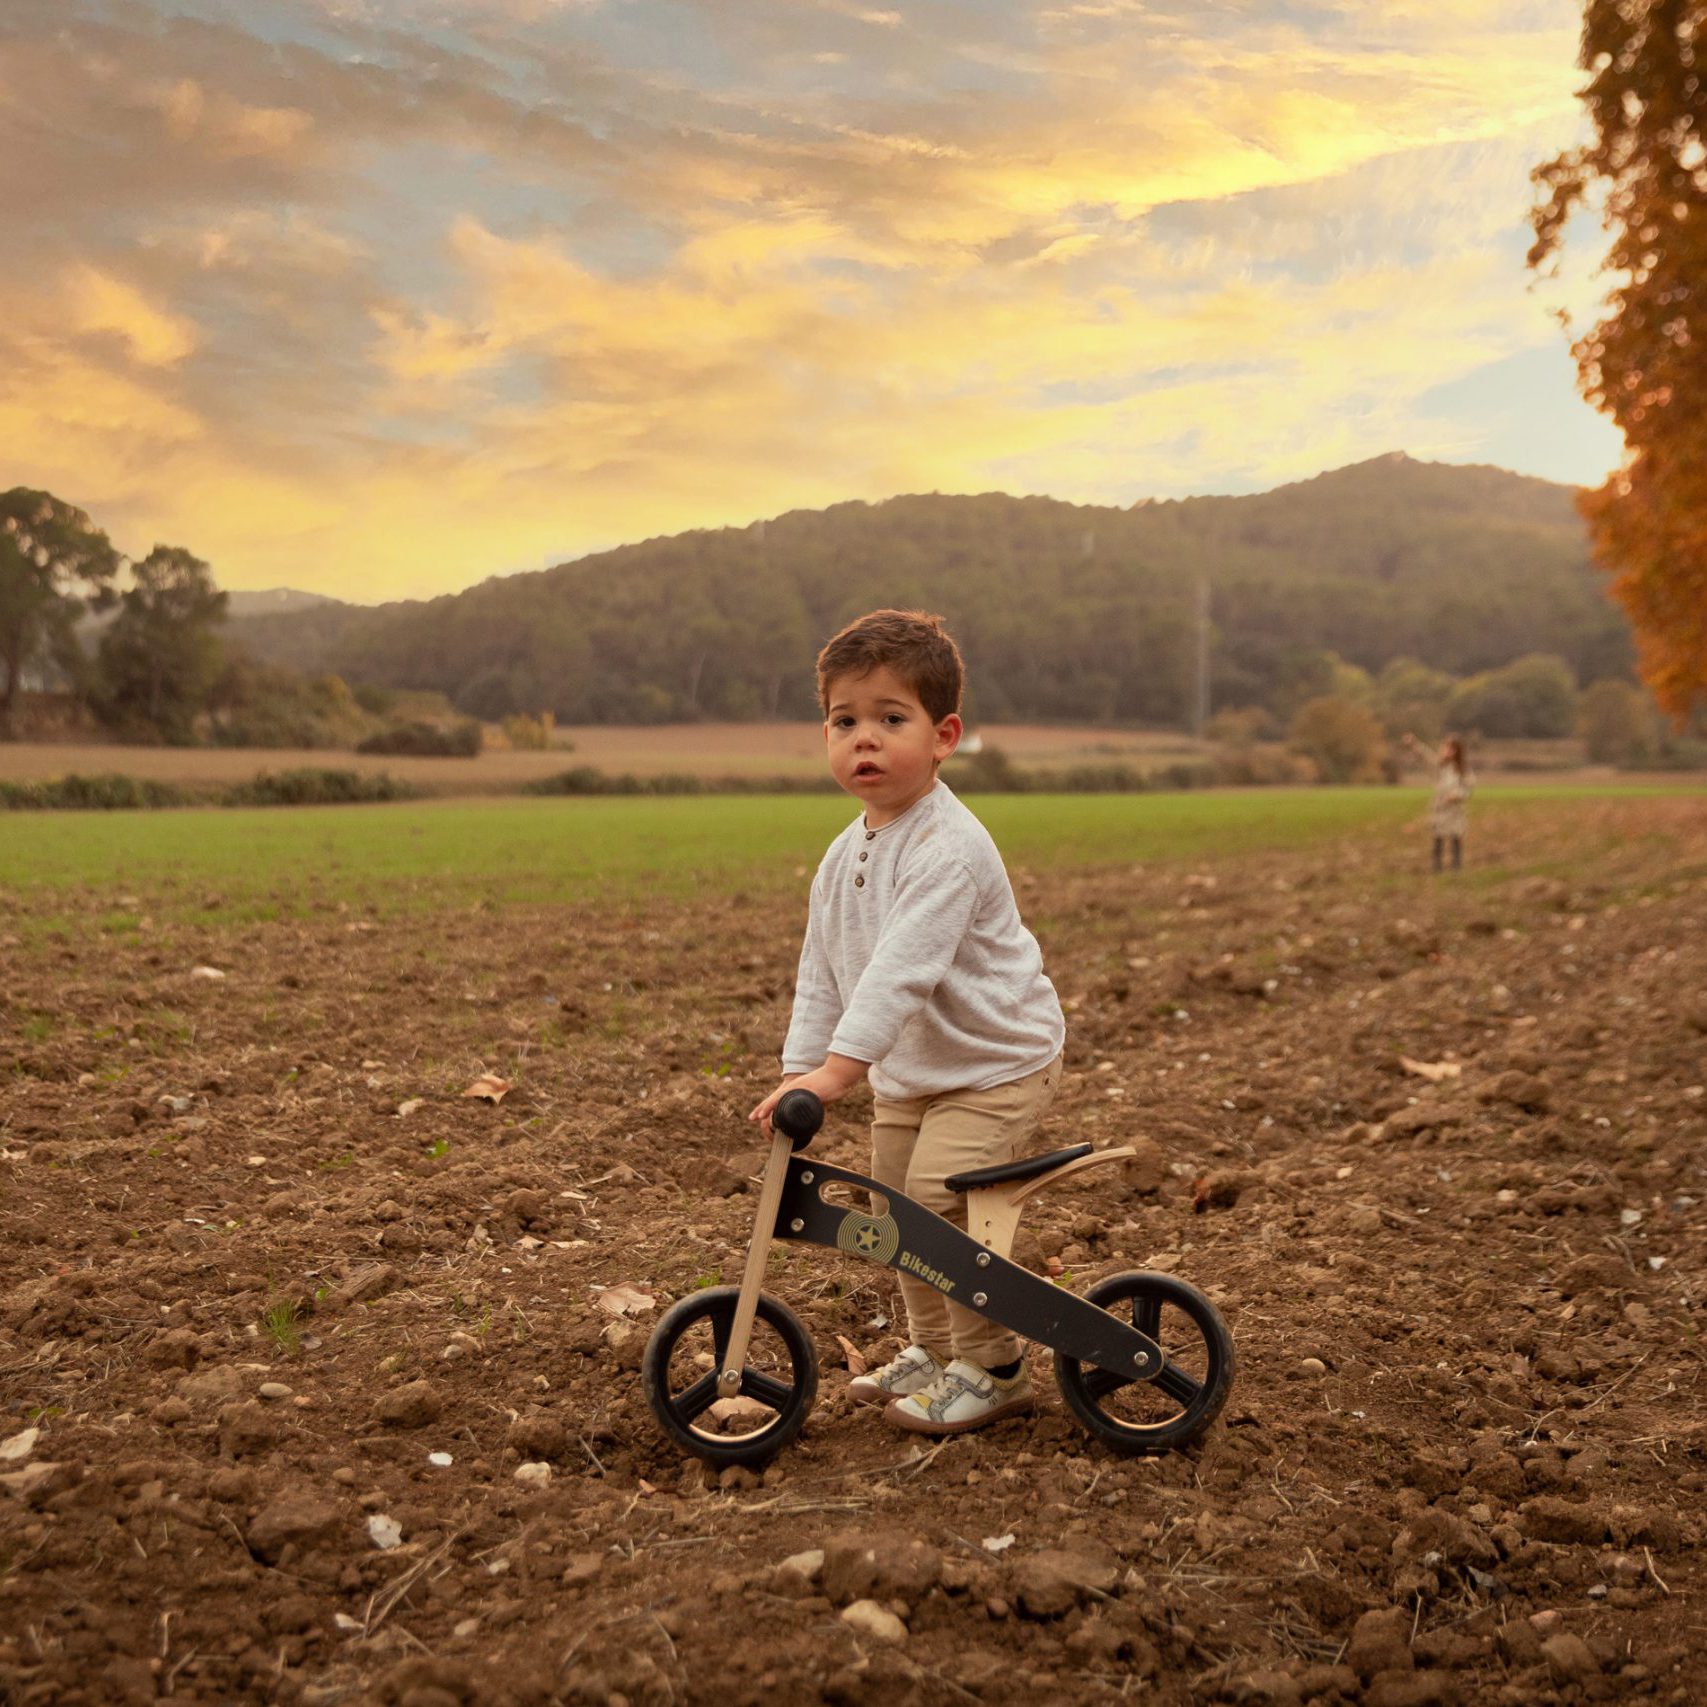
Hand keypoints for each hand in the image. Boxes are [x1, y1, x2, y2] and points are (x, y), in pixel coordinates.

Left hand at [749, 1055, 867, 1133]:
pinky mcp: (805, 1089)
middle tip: (752, 1118)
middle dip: (762, 1108)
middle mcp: (794, 1087)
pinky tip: (775, 1109)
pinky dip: (780, 1104)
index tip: (757, 1116)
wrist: (840, 1075)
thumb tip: (811, 1118)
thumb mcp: (817, 1098)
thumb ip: (812, 1105)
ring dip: (767, 1107)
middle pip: (774, 1098)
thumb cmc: (830, 1086)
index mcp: (795, 1090)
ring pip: (779, 1097)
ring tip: (759, 1116)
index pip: (777, 1099)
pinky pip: (790, 1097)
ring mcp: (799, 1087)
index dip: (767, 1107)